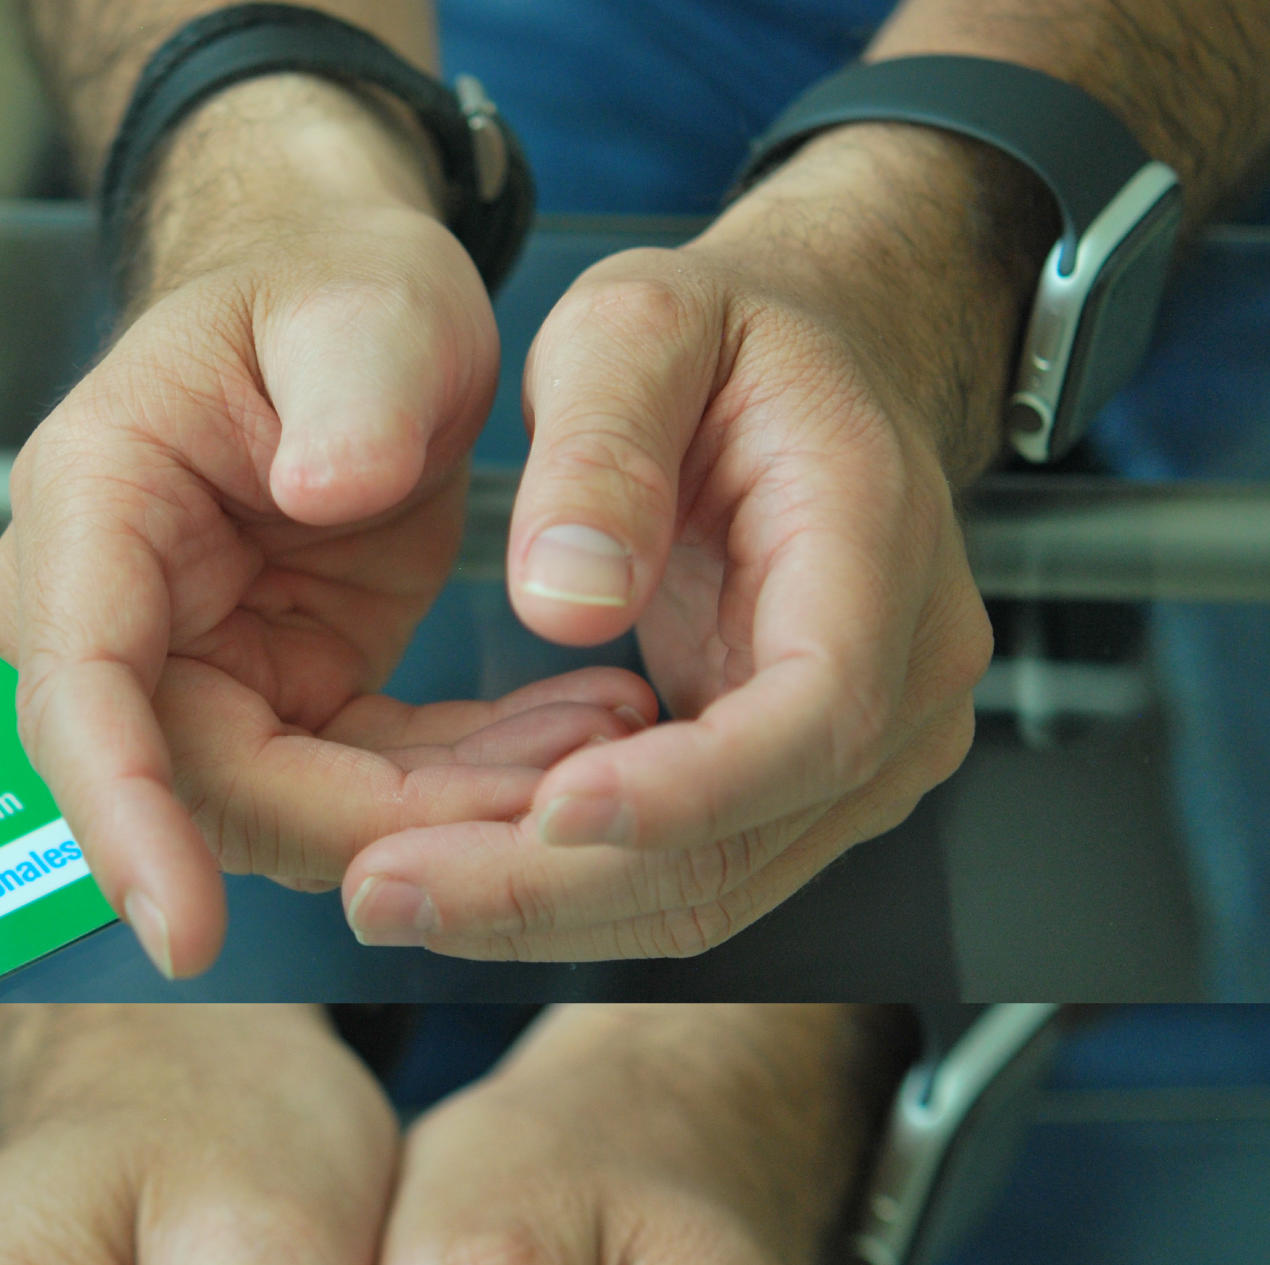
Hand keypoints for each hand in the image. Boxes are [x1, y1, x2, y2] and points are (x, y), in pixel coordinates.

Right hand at [0, 80, 655, 978]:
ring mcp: (187, 682)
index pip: (87, 694)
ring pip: (300, 815)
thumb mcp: (369, 301)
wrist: (348, 326)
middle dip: (384, 823)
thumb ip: (354, 383)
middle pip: (208, 790)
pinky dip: (468, 785)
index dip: (127, 822)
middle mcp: (114, 618)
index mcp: (96, 507)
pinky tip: (575, 736)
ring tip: (606, 741)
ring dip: (451, 809)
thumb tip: (327, 489)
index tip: (183, 937)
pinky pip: (364, 793)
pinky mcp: (270, 716)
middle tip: (565, 796)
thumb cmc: (336, 295)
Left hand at [340, 127, 1009, 961]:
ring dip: (539, 914)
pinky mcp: (800, 797)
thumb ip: (602, 448)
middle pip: (735, 846)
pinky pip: (684, 880)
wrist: (816, 367)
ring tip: (393, 896)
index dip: (681, 791)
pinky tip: (452, 875)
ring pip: (703, 893)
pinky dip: (565, 893)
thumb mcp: (641, 327)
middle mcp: (903, 681)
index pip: (812, 720)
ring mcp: (864, 757)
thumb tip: (565, 598)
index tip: (543, 812)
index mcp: (877, 549)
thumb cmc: (732, 343)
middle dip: (549, 888)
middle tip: (384, 891)